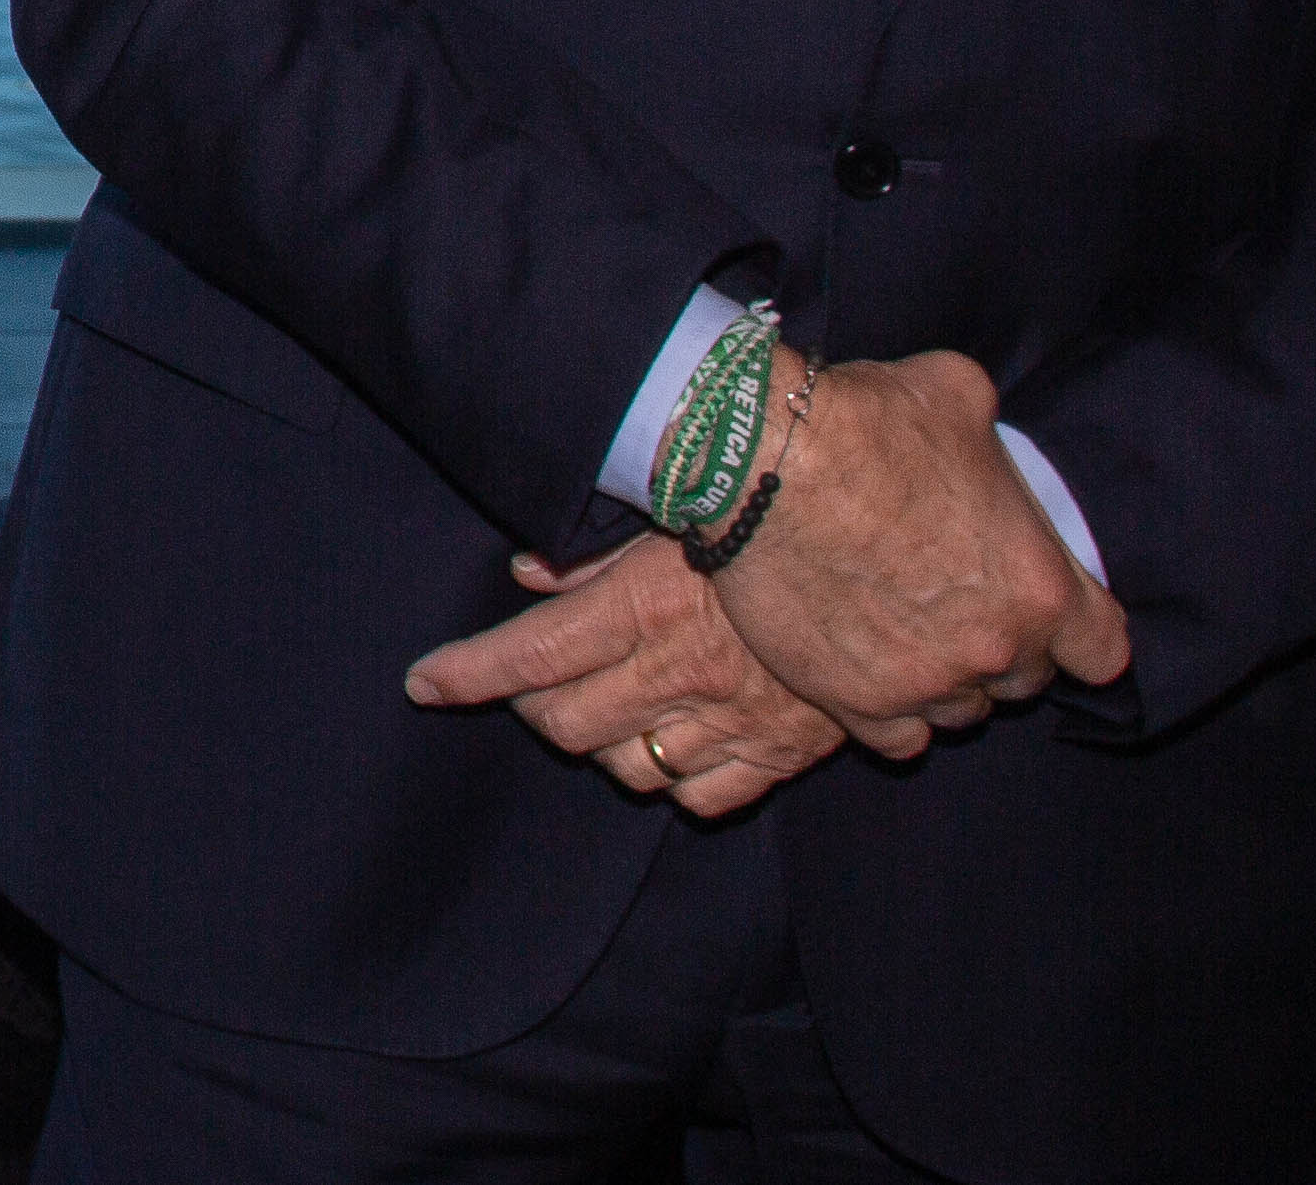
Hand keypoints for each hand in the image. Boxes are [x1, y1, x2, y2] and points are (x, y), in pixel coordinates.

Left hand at [403, 534, 854, 820]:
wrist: (893, 558)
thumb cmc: (770, 520)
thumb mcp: (673, 518)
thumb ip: (593, 557)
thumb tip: (527, 573)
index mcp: (643, 609)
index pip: (529, 656)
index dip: (467, 675)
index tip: (422, 684)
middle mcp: (678, 674)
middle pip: (565, 723)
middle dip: (531, 709)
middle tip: (527, 687)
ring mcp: (730, 721)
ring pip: (627, 768)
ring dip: (597, 745)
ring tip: (595, 712)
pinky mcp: (781, 753)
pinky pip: (703, 798)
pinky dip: (674, 781)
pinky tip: (668, 747)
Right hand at [707, 351, 1129, 751]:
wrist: (756, 460)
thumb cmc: (865, 421)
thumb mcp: (958, 397)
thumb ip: (992, 444)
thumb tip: (980, 443)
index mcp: (1041, 586)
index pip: (1102, 651)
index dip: (1077, 632)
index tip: (1048, 614)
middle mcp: (995, 650)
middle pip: (1026, 681)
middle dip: (1000, 647)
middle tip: (953, 604)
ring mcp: (924, 684)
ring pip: (961, 712)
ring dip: (944, 681)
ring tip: (904, 634)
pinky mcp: (854, 703)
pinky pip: (899, 740)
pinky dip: (892, 713)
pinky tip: (873, 673)